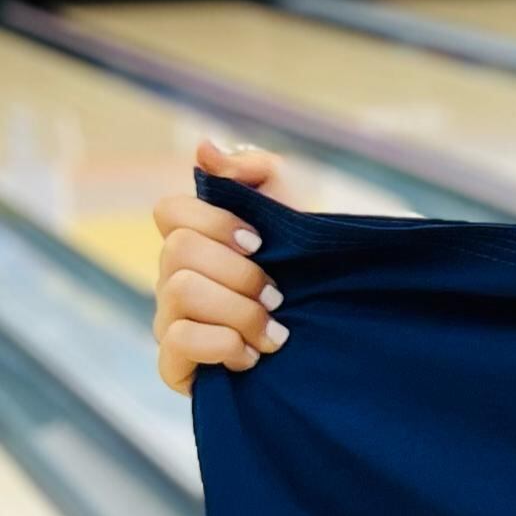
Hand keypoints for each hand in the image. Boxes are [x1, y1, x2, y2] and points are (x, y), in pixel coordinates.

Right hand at [152, 141, 294, 392]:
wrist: (345, 341)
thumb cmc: (317, 272)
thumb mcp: (299, 210)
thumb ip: (256, 171)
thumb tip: (205, 148)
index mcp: (197, 240)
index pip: (169, 211)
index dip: (214, 222)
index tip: (261, 243)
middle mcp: (175, 278)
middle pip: (178, 252)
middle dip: (240, 273)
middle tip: (279, 295)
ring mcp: (171, 321)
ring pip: (180, 293)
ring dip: (240, 312)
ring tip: (277, 332)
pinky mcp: (176, 367)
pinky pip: (177, 343)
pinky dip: (223, 346)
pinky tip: (253, 356)